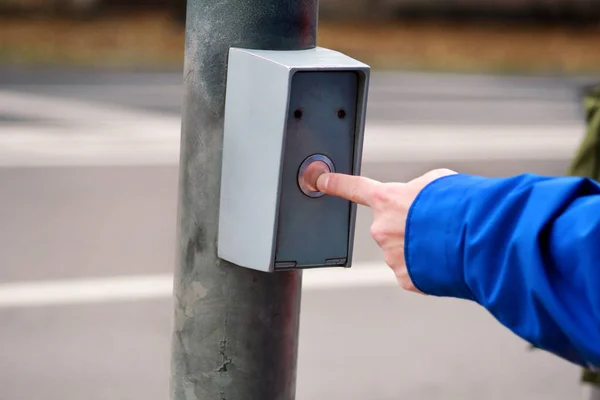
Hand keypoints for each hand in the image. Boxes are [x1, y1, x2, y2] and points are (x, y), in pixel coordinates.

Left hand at [316, 169, 456, 292]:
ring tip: (443, 242)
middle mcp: (382, 228)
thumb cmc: (458, 206)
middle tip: (434, 225)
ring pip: (403, 250)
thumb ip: (415, 192)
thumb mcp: (436, 182)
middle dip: (408, 226)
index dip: (337, 184)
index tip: (321, 181)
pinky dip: (427, 266)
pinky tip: (442, 259)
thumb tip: (416, 203)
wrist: (473, 240)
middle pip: (390, 226)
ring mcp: (391, 255)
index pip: (355, 188)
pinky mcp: (404, 278)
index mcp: (387, 199)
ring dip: (419, 247)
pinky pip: (413, 270)